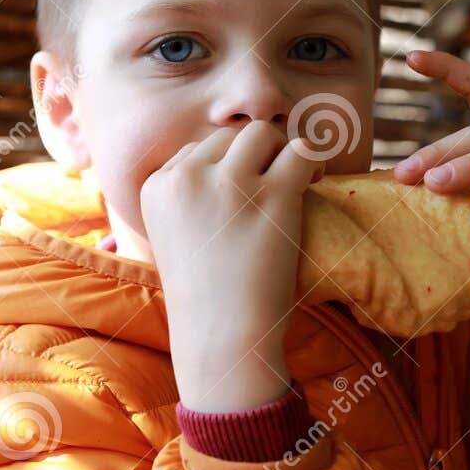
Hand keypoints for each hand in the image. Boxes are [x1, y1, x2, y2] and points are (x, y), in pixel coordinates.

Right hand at [141, 121, 323, 411]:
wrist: (222, 337)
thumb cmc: (204, 294)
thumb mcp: (174, 237)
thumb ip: (188, 197)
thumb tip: (229, 160)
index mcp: (157, 186)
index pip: (198, 150)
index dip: (224, 171)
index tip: (238, 201)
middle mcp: (187, 177)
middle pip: (230, 136)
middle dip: (253, 156)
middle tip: (270, 189)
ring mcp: (230, 184)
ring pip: (264, 133)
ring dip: (281, 154)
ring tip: (290, 186)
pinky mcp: (273, 195)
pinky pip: (303, 151)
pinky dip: (313, 162)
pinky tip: (312, 184)